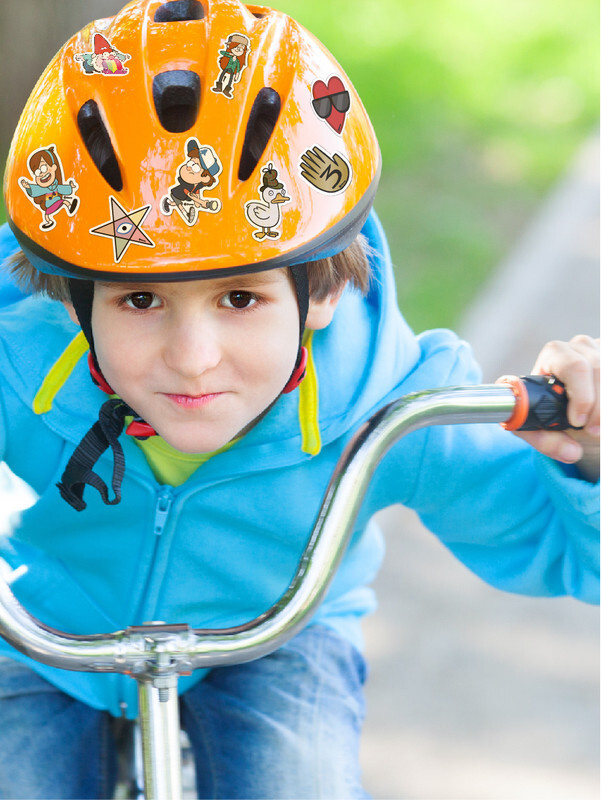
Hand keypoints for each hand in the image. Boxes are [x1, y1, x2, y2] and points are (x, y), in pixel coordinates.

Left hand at [514, 336, 599, 480]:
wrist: (565, 403)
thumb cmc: (547, 410)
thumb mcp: (538, 426)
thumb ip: (546, 440)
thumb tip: (571, 453)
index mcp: (555, 354)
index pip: (575, 367)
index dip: (582, 397)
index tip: (577, 422)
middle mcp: (581, 346)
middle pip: (600, 370)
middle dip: (598, 407)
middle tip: (593, 431)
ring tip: (598, 427)